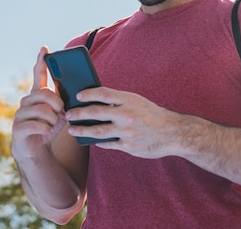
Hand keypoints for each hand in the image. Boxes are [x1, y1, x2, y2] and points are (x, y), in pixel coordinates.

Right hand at [11, 47, 66, 158]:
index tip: (45, 48)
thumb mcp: (59, 113)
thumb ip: (63, 101)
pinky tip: (47, 131)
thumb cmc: (48, 127)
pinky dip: (46, 129)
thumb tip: (76, 91)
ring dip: (53, 119)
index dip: (41, 61)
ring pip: (42, 110)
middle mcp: (26, 101)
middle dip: (57, 103)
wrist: (34, 149)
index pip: (38, 74)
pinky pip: (37, 124)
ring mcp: (20, 114)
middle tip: (62, 112)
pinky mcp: (18, 127)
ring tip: (54, 125)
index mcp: (37, 95)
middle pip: (44, 93)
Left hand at [65, 87, 181, 158]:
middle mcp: (127, 115)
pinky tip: (92, 141)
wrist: (172, 133)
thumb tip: (96, 100)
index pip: (103, 94)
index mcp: (129, 100)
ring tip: (72, 130)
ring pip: (97, 131)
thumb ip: (119, 101)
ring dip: (82, 131)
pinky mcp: (128, 147)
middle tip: (68, 114)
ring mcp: (127, 132)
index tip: (77, 95)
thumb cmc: (152, 114)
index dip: (88, 94)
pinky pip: (108, 144)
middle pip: (95, 113)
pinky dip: (99, 142)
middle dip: (78, 114)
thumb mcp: (137, 101)